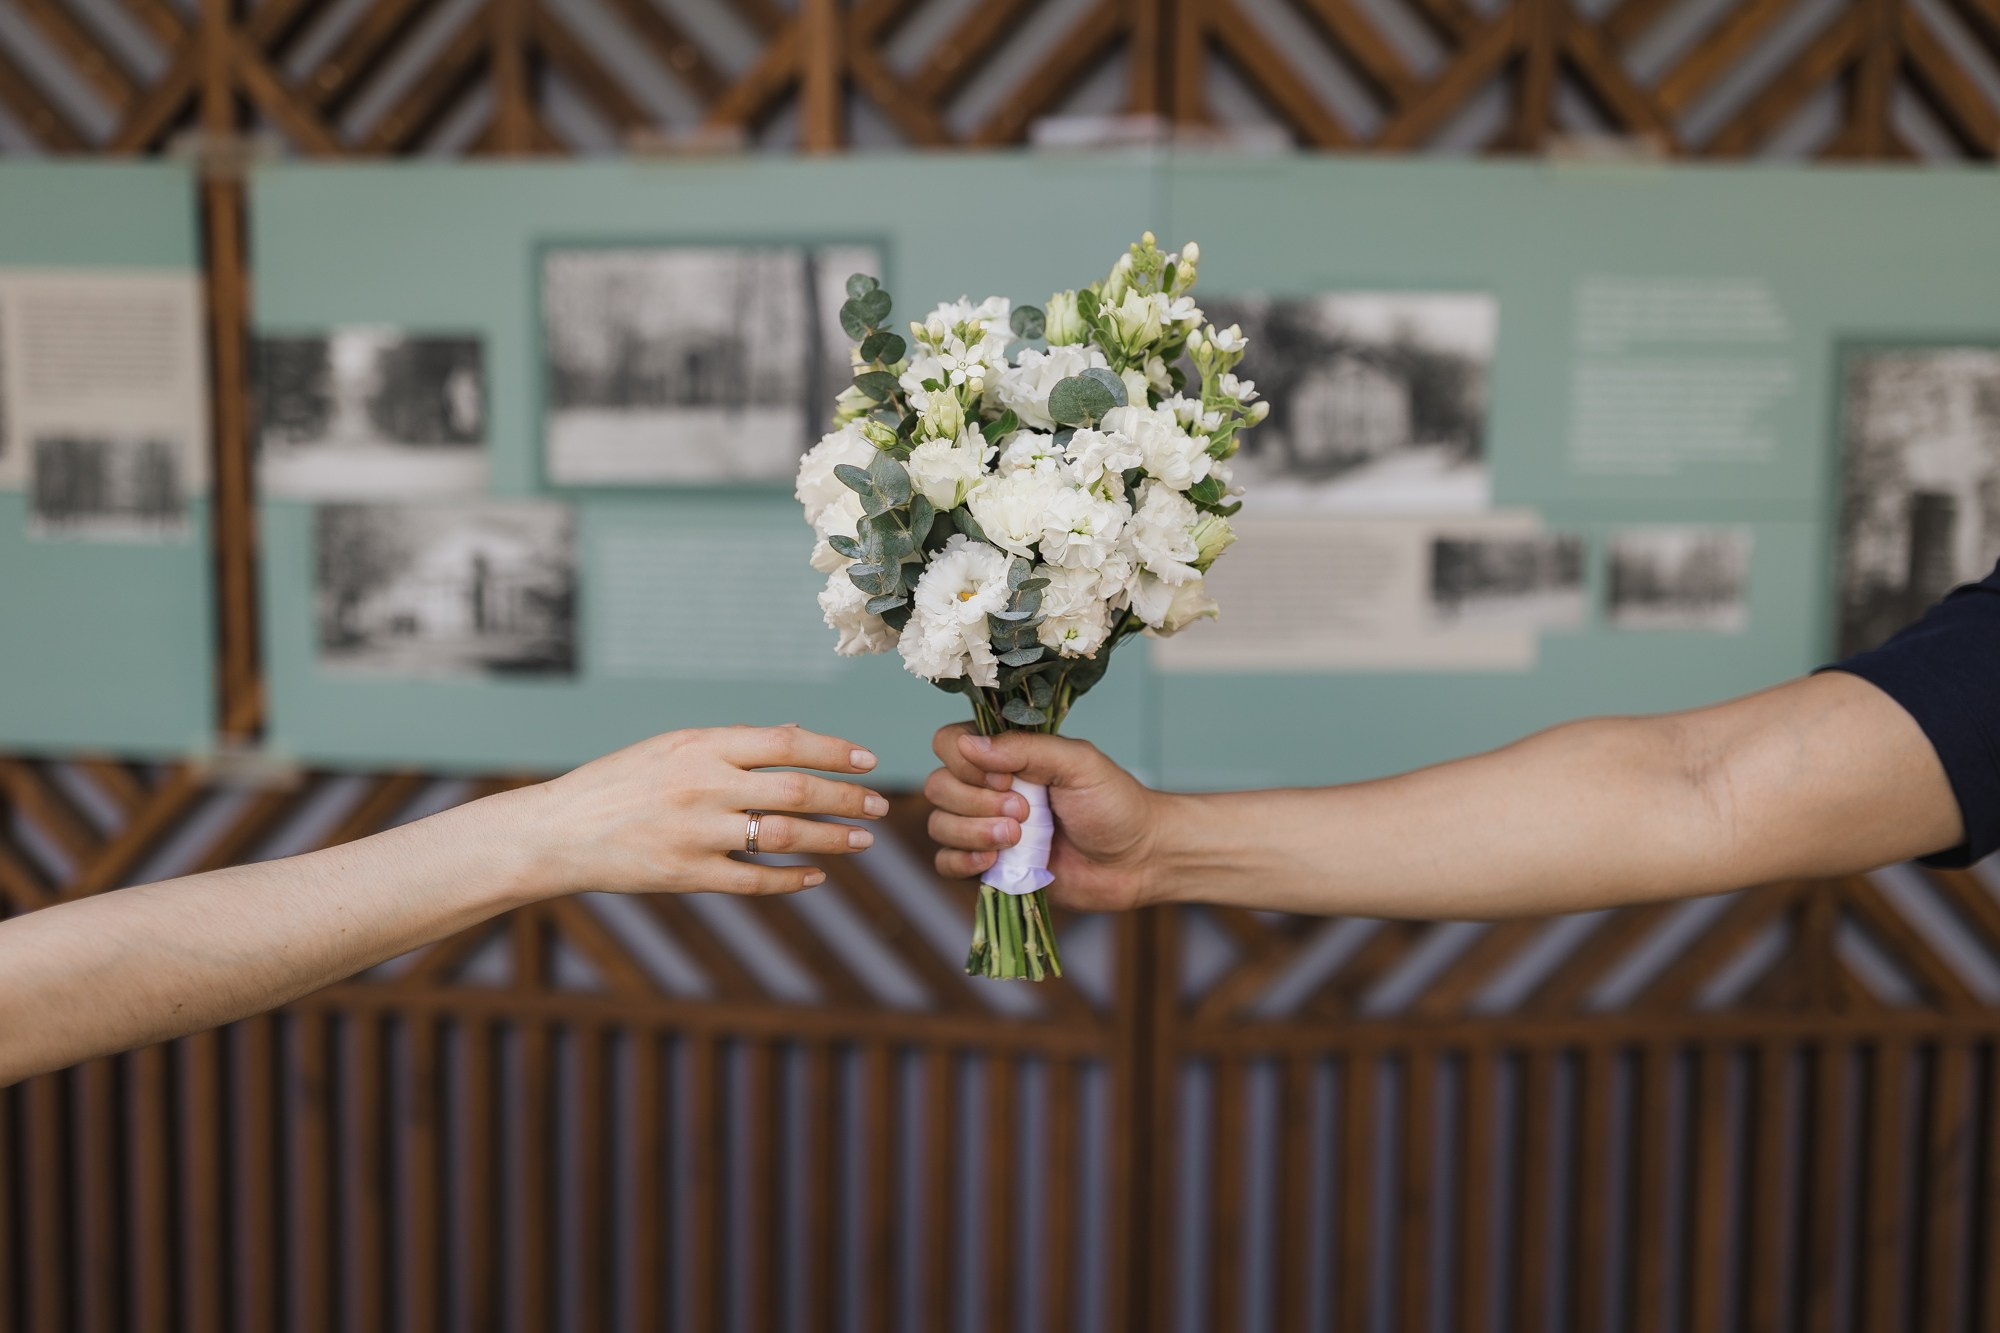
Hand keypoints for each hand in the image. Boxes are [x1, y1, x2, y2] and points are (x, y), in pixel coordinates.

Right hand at [518, 725, 887, 896]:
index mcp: (702, 746)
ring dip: (832, 838)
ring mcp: (697, 833)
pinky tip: (817, 874)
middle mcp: (703, 786)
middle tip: (879, 804)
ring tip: (863, 839)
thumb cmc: (621, 782)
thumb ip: (733, 744)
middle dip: (847, 797)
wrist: (559, 830)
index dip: (834, 751)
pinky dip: (793, 878)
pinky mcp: (688, 874)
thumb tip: (794, 734)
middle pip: (797, 789)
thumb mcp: (672, 747)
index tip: (867, 761)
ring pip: (785, 835)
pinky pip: (755, 879)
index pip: (786, 743)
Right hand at [923, 723, 1162, 910]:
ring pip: (939, 825)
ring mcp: (985, 827)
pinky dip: (962, 861)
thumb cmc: (1114, 804)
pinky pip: (946, 863)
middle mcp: (988, 786)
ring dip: (972, 833)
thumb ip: (1026, 749)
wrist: (1137, 860)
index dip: (967, 763)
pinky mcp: (989, 866)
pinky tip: (994, 862)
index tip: (1009, 778)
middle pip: (938, 786)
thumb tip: (969, 745)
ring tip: (1018, 839)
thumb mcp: (1078, 764)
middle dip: (976, 803)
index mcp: (1006, 754)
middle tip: (1026, 813)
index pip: (950, 743)